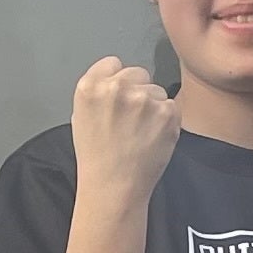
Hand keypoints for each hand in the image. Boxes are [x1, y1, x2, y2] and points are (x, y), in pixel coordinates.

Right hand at [69, 57, 179, 205]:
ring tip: (140, 133)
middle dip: (137, 91)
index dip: (116, 81)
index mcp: (90, 86)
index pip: (112, 63)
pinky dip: (166, 121)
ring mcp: (143, 99)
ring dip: (153, 107)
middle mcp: (116, 87)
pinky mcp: (166, 111)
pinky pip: (171, 106)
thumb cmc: (96, 158)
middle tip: (131, 120)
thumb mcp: (81, 117)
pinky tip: (153, 138)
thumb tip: (115, 78)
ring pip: (156, 90)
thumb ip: (97, 91)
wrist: (114, 189)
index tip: (117, 99)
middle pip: (137, 73)